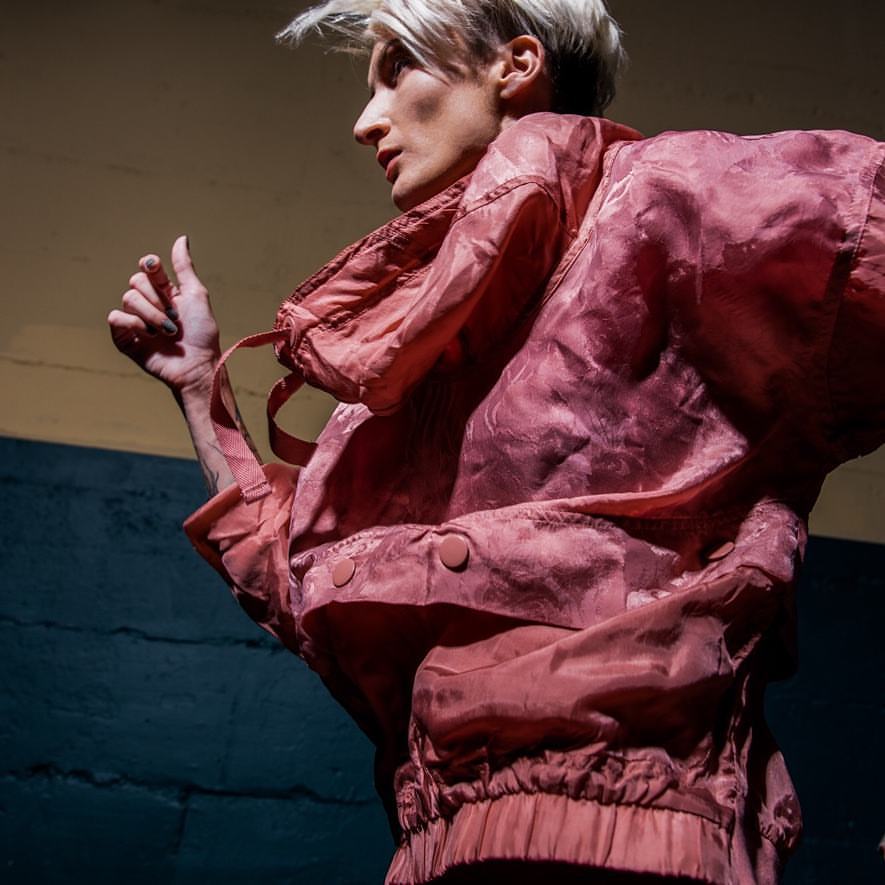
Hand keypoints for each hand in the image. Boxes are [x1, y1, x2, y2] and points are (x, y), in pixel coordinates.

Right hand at [107, 235, 219, 393]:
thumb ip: (184, 267)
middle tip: (175, 317)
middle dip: (158, 299)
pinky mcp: (125, 338)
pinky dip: (134, 324)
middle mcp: (149, 305)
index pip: (147, 267)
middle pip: (136, 281)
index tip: (159, 273)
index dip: (150, 266)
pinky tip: (150, 337)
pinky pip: (116, 318)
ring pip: (128, 298)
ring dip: (152, 315)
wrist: (197, 365)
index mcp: (165, 292)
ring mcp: (136, 321)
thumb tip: (182, 238)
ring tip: (168, 332)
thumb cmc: (202, 334)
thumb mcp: (197, 295)